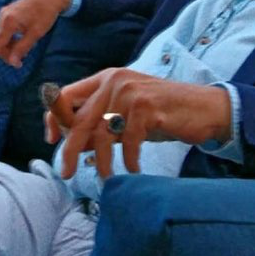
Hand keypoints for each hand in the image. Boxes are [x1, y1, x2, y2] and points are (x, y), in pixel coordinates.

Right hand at [0, 0, 73, 71]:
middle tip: (20, 63)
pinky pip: (5, 31)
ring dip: (10, 47)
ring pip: (2, 38)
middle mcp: (3, 16)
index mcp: (9, 21)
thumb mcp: (36, 34)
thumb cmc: (45, 14)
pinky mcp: (7, 13)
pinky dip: (11, 39)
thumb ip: (22, 48)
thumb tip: (12, 63)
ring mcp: (4, 14)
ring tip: (25, 50)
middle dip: (7, 54)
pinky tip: (21, 41)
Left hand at [46, 68, 230, 178]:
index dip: (54, 117)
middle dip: (71, 148)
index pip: (67, 95)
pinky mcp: (148, 107)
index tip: (51, 139)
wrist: (203, 108)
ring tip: (106, 177)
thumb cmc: (162, 114)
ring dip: (103, 160)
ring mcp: (132, 93)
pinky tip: (135, 169)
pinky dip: (130, 159)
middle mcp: (115, 81)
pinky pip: (129, 140)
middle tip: (66, 172)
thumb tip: (73, 145)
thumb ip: (101, 124)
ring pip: (103, 133)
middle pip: (81, 118)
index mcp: (105, 79)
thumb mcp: (126, 116)